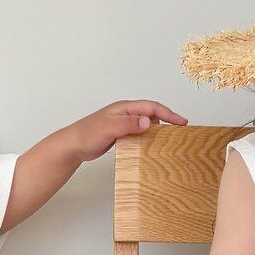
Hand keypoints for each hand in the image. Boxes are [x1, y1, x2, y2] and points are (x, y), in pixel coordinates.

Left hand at [58, 99, 187, 162]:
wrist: (73, 146)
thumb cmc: (87, 134)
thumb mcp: (109, 128)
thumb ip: (128, 124)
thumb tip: (148, 121)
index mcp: (124, 108)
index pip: (152, 107)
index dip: (168, 113)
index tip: (181, 122)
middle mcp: (125, 114)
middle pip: (152, 113)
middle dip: (167, 120)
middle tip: (179, 130)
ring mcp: (123, 124)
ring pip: (146, 124)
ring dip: (158, 130)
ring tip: (168, 139)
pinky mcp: (120, 134)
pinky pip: (139, 133)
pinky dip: (148, 137)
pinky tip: (151, 146)